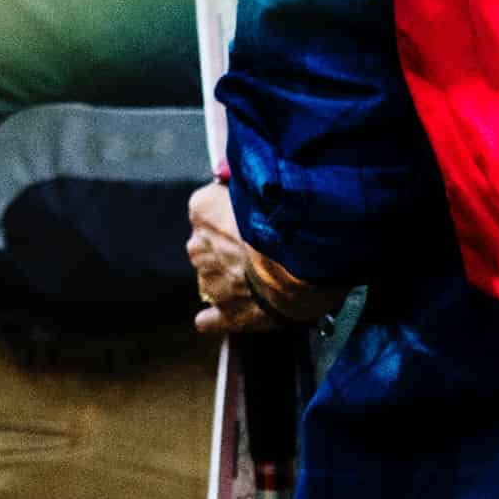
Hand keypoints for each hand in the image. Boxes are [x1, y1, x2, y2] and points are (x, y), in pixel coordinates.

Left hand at [190, 180, 341, 336]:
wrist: (301, 260)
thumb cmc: (287, 217)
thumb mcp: (262, 184)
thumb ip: (247, 185)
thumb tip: (238, 178)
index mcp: (202, 208)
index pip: (210, 208)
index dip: (232, 216)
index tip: (252, 220)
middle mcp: (198, 244)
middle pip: (210, 246)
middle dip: (230, 249)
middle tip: (263, 251)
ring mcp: (210, 282)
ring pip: (215, 278)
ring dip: (232, 279)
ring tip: (264, 280)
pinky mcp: (228, 313)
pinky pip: (213, 319)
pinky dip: (214, 319)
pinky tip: (214, 320)